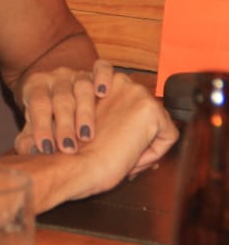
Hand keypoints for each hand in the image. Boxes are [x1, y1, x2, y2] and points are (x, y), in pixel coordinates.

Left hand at [14, 59, 113, 155]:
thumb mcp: (34, 126)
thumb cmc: (47, 117)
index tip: (46, 148)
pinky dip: (103, 78)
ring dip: (85, 113)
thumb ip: (29, 138)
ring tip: (86, 136)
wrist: (57, 95)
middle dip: (64, 126)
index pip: (38, 105)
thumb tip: (30, 152)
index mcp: (36, 87)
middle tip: (68, 149)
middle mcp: (56, 77)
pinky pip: (102, 68)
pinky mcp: (95, 72)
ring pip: (82, 87)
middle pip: (61, 99)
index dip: (42, 126)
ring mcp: (77, 73)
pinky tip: (103, 93)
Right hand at [70, 72, 177, 191]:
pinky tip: (132, 154)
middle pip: (149, 115)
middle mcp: (122, 81)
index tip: (111, 144)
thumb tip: (140, 129)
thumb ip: (114, 115)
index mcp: (104, 82)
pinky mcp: (150, 108)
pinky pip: (169, 136)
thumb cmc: (78, 150)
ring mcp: (137, 93)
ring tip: (124, 154)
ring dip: (145, 144)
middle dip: (139, 136)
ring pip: (160, 125)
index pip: (134, 105)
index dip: (127, 130)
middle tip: (118, 151)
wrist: (76, 163)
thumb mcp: (93, 122)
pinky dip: (155, 152)